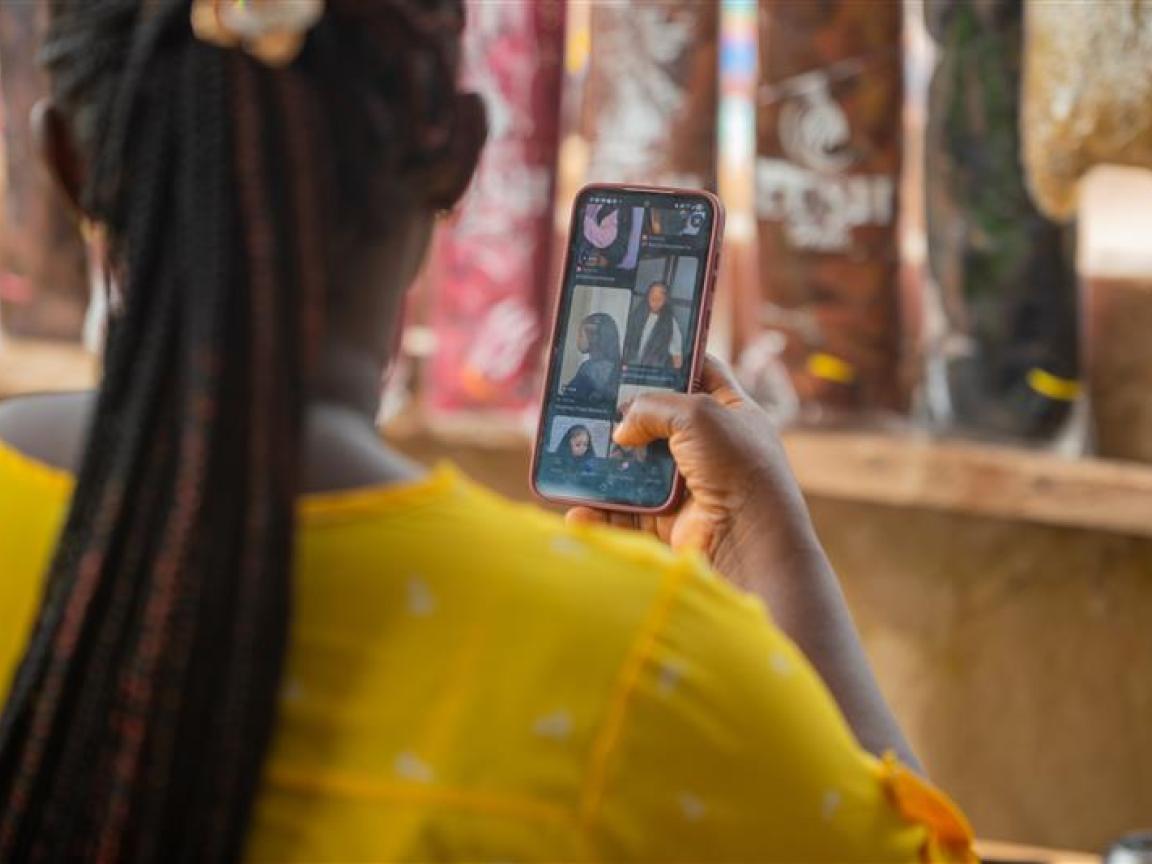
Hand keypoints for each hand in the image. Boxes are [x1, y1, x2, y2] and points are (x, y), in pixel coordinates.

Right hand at [567, 355, 818, 588]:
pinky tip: (578, 509)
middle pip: (657, 421)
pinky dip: (601, 513)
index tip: (634, 350)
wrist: (748, 541)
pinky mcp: (667, 521)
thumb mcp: (698, 413)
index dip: (671, 358)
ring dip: (605, 464)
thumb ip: (653, 407)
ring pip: (635, 468)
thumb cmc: (737, 466)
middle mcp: (709, 447)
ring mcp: (687, 485)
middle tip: (588, 401)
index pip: (700, 372)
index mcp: (730, 412)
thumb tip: (621, 430)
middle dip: (624, 414)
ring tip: (572, 452)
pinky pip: (626, 513)